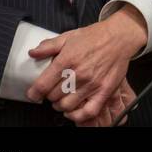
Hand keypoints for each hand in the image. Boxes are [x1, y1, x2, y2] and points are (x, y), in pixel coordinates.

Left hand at [26, 5, 148, 123]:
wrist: (119, 36)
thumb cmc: (95, 36)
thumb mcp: (69, 36)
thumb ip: (49, 46)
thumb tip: (32, 53)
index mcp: (67, 60)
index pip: (42, 85)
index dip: (34, 93)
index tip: (33, 94)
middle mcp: (78, 73)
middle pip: (53, 96)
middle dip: (50, 95)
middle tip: (54, 90)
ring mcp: (92, 83)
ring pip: (67, 105)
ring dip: (61, 105)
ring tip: (63, 98)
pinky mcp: (105, 90)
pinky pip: (88, 111)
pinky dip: (77, 115)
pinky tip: (74, 110)